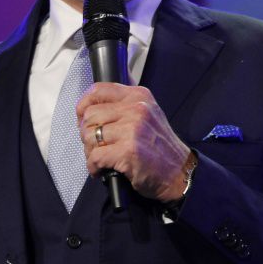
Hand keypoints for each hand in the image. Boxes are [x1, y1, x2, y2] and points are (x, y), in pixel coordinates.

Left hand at [76, 83, 191, 201]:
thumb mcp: (148, 114)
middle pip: (90, 115)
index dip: (84, 105)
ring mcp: (132, 129)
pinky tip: (102, 170)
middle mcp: (136, 109)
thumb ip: (124, 105)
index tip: (82, 117)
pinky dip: (93, 167)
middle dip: (87, 134)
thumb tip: (93, 103)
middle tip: (96, 146)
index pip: (98, 90)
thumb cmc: (161, 148)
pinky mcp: (128, 151)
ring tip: (101, 159)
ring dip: (90, 152)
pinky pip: (95, 157)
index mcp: (138, 96)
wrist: (180, 173)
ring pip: (89, 136)